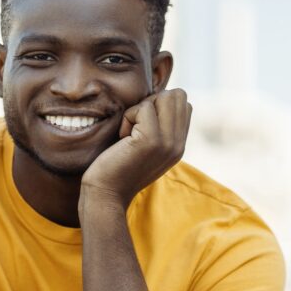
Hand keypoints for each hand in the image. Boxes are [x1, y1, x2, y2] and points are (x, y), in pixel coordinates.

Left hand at [81, 89, 191, 207]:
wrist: (106, 194)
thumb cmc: (116, 168)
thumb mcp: (145, 147)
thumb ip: (158, 127)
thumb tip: (157, 97)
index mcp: (179, 145)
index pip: (183, 103)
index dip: (159, 106)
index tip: (142, 127)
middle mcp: (179, 144)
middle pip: (177, 95)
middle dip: (152, 102)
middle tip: (136, 126)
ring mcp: (168, 142)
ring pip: (164, 97)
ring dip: (140, 109)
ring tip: (130, 132)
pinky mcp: (151, 140)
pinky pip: (143, 107)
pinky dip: (128, 118)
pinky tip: (122, 138)